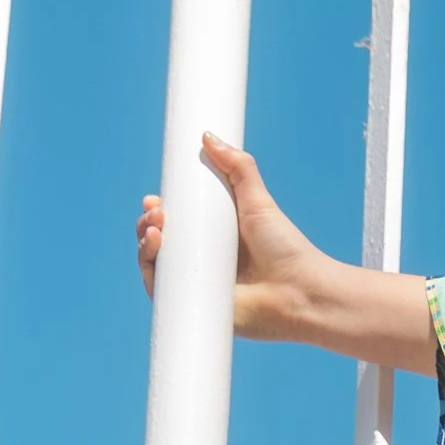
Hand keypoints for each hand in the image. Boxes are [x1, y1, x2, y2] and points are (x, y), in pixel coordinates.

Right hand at [136, 135, 329, 338]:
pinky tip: (153, 253)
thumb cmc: (285, 249)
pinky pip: (162, 294)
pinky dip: (150, 275)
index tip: (154, 198)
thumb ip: (238, 166)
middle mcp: (202, 261)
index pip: (174, 223)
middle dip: (147, 224)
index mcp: (213, 238)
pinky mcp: (196, 308)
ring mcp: (198, 285)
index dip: (157, 211)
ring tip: (154, 229)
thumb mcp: (257, 200)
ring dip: (144, 245)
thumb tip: (206, 136)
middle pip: (159, 242)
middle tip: (155, 211)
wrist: (300, 291)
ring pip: (156, 266)